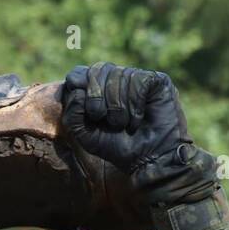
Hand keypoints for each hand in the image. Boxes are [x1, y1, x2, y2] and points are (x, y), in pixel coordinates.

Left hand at [58, 62, 217, 206]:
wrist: (146, 159)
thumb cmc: (116, 147)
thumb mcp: (85, 134)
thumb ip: (72, 113)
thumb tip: (77, 88)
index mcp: (96, 89)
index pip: (78, 73)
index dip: (78, 86)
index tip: (85, 109)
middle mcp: (115, 79)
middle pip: (97, 70)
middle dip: (96, 97)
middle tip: (103, 119)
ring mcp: (136, 78)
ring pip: (119, 74)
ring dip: (117, 106)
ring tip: (124, 124)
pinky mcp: (156, 80)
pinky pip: (138, 79)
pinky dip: (135, 103)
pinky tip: (139, 119)